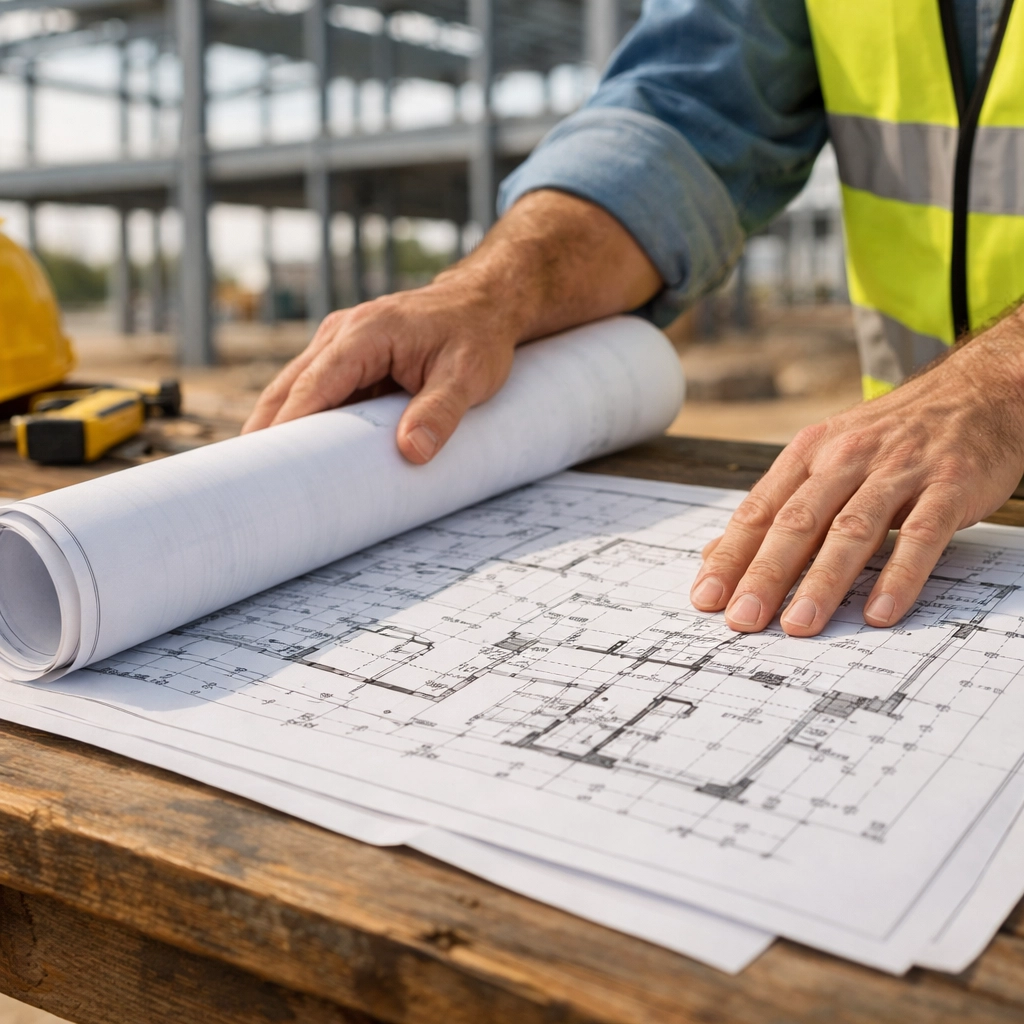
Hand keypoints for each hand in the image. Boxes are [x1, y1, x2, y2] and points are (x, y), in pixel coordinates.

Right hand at [242, 281, 517, 463]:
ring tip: (258, 477)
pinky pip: (315, 392)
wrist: (483, 306)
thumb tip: (411, 452)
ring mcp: (339, 345)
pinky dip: (301, 422)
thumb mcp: (468, 376)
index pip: (314, 387)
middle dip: (265, 433)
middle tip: (246, 481)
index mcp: (364, 334)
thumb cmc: (475, 336)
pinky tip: (295, 457)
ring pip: (293, 390)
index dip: (288, 427)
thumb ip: (439, 412)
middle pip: (287, 388)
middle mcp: (341, 334)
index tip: (266, 465)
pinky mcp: (346, 360)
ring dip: (277, 429)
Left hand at [689, 314, 1023, 635]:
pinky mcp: (949, 485)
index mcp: (810, 453)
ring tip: (799, 624)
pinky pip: (921, 535)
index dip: (730, 555)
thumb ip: (776, 507)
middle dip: (765, 574)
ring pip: (853, 530)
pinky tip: (878, 612)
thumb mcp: (825, 457)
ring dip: (823, 581)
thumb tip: (714, 553)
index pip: (759, 510)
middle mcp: (847, 458)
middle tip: (742, 618)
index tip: (706, 598)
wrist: (977, 391)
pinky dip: (899, 575)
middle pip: (797, 522)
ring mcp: (899, 471)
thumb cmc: (891, 436)